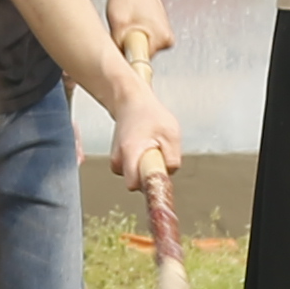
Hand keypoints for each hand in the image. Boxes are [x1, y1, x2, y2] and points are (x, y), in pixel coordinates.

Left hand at [106, 0, 175, 67]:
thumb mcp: (118, 24)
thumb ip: (119, 49)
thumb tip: (115, 67)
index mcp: (162, 39)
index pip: (141, 66)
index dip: (126, 62)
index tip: (118, 55)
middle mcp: (167, 40)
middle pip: (141, 59)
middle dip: (127, 50)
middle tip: (119, 33)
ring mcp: (163, 36)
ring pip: (140, 50)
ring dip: (128, 43)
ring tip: (123, 25)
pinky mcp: (157, 33)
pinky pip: (142, 43)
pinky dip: (131, 36)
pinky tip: (128, 24)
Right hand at [109, 82, 182, 199]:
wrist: (131, 103)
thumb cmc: (149, 115)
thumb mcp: (171, 133)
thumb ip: (173, 158)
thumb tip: (169, 174)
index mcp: (130, 152)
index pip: (134, 184)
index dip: (150, 185)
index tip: (160, 181)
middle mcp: (118, 159)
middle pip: (137, 184)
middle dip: (151, 176)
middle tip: (159, 155)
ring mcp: (117, 161)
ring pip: (136, 179)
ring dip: (147, 170)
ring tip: (153, 149)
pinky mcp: (119, 162)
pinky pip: (134, 172)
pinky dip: (142, 165)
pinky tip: (146, 150)